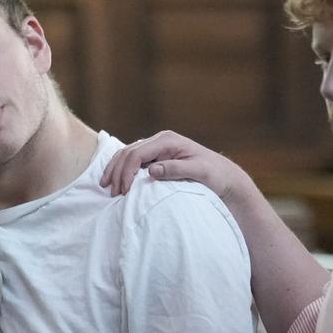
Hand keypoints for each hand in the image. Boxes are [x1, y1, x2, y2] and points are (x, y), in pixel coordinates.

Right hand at [100, 130, 248, 203]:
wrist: (225, 176)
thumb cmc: (215, 174)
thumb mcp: (199, 172)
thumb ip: (176, 169)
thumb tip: (150, 170)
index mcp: (168, 140)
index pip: (137, 153)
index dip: (126, 172)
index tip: (123, 191)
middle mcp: (160, 140)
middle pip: (128, 152)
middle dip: (117, 172)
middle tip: (112, 192)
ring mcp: (157, 148)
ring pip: (127, 155)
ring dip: (116, 170)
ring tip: (108, 187)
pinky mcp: (157, 157)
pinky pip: (134, 161)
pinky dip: (123, 170)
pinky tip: (116, 182)